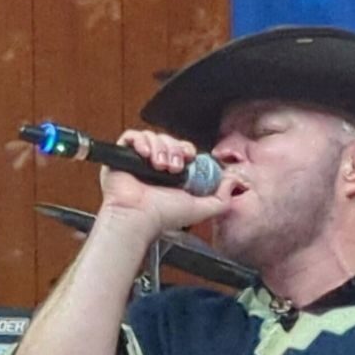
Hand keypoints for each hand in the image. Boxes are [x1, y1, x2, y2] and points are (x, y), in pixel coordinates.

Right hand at [98, 129, 229, 236]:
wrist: (139, 218)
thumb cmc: (162, 216)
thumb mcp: (201, 208)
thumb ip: (221, 198)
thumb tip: (233, 181)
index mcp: (171, 175)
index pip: (181, 149)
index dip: (187, 149)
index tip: (189, 156)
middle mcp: (154, 167)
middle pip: (168, 140)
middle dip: (174, 149)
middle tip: (175, 166)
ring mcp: (137, 161)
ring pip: (152, 137)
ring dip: (160, 147)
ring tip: (160, 165)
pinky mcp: (120, 157)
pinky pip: (131, 137)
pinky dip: (140, 141)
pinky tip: (146, 155)